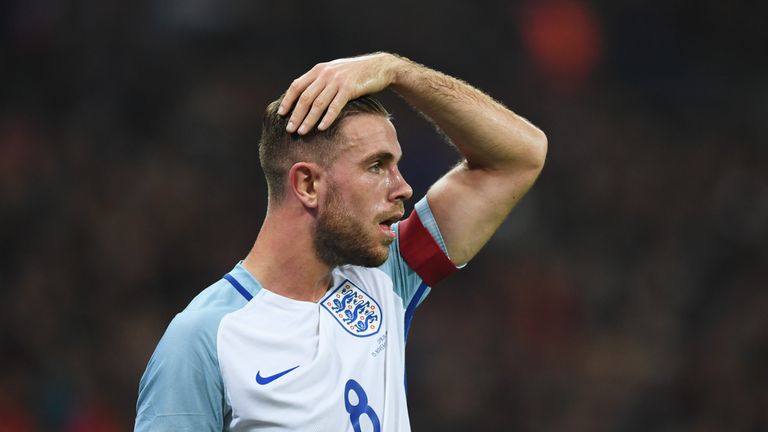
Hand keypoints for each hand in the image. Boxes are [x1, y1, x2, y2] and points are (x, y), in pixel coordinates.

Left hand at [278, 52, 400, 134]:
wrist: (379, 66)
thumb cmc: (356, 73)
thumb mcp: (334, 73)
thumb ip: (320, 82)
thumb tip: (306, 99)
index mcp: (319, 70)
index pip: (297, 86)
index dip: (288, 100)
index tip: (281, 113)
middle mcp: (325, 74)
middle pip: (305, 97)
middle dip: (296, 115)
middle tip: (289, 129)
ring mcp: (337, 81)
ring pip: (318, 103)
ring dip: (308, 119)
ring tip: (301, 132)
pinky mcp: (349, 89)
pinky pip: (335, 106)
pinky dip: (327, 118)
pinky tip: (322, 128)